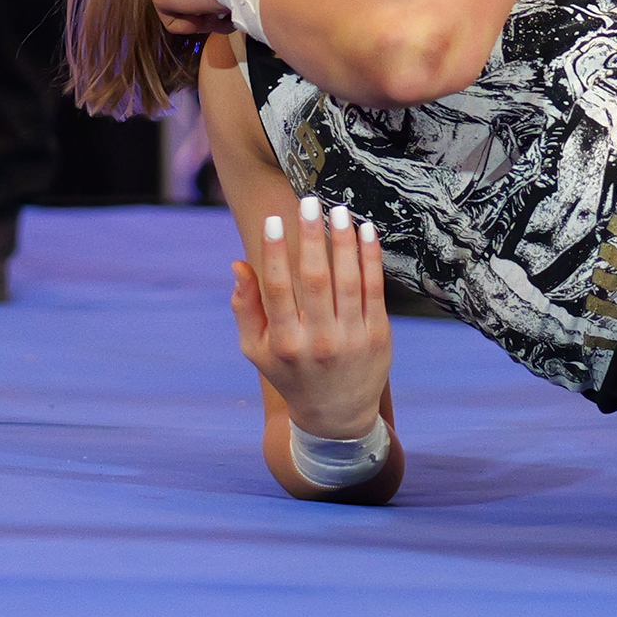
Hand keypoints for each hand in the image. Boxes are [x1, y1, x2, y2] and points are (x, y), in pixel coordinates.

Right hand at [233, 193, 390, 440]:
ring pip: (349, 281)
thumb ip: (245, 307)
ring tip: (339, 210)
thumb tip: (238, 265)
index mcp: (284, 343)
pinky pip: (375, 290)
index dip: (274, 253)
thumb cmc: (290, 373)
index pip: (277, 290)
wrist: (337, 415)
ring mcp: (351, 339)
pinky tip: (366, 232)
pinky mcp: (378, 336)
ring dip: (344, 241)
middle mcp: (318, 341)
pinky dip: (371, 258)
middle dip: (312, 237)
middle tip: (309, 202)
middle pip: (315, 280)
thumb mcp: (256, 350)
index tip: (274, 220)